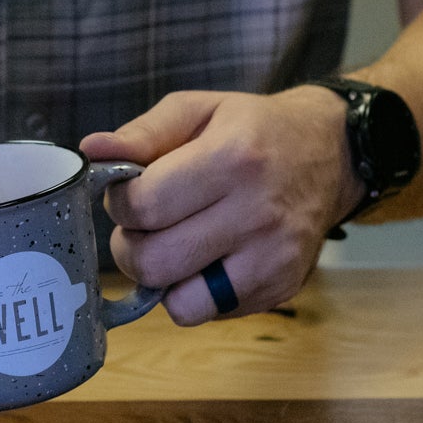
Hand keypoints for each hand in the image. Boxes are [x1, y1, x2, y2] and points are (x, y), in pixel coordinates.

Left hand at [80, 87, 363, 325]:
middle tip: (144, 225)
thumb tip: (90, 151)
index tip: (129, 192)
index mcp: (232, 159)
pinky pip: (209, 312)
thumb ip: (141, 133)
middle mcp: (258, 214)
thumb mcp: (197, 110)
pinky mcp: (280, 288)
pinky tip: (205, 259)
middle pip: (154, 262)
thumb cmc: (251, 129)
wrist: (332, 154)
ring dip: (161, 279)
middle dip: (130, 246)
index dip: (120, 203)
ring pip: (180, 303)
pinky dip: (193, 293)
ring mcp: (273, 258)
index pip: (144, 206)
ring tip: (173, 245)